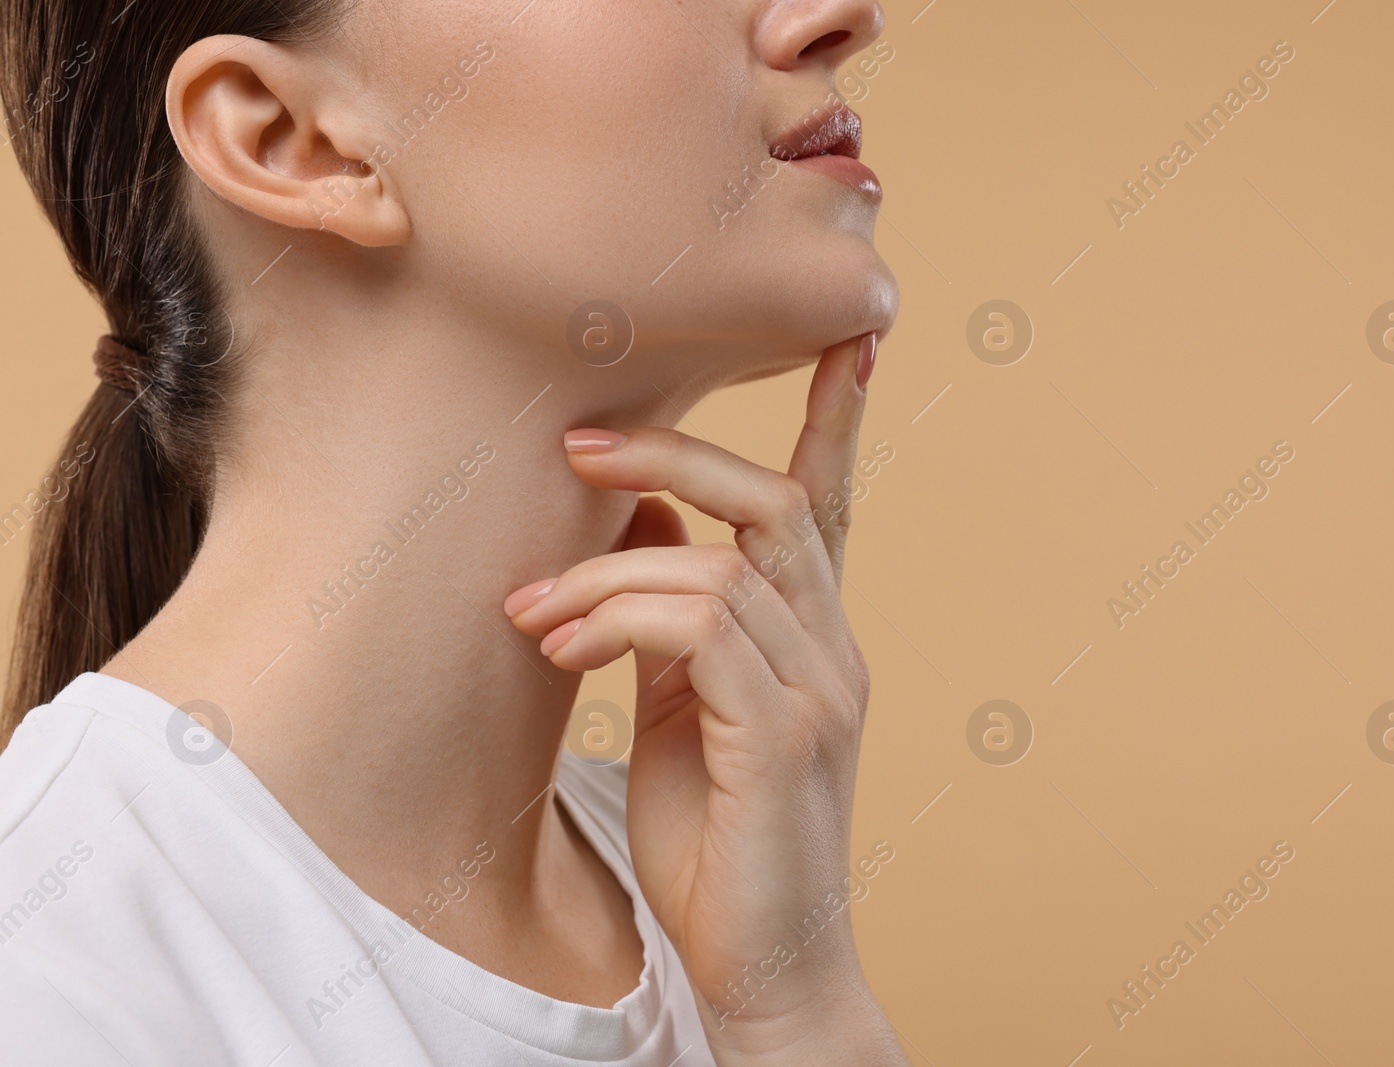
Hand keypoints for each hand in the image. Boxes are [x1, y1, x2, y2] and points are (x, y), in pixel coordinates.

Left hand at [506, 333, 908, 1063]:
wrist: (763, 965)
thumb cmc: (719, 839)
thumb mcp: (686, 704)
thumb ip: (676, 611)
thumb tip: (640, 513)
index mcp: (815, 636)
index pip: (830, 502)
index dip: (838, 416)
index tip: (848, 335)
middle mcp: (834, 648)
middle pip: (773, 503)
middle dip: (677, 452)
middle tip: (578, 445)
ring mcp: (820, 689)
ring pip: (723, 565)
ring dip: (607, 571)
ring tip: (532, 612)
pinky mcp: (785, 735)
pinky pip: (700, 629)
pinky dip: (619, 618)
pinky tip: (564, 650)